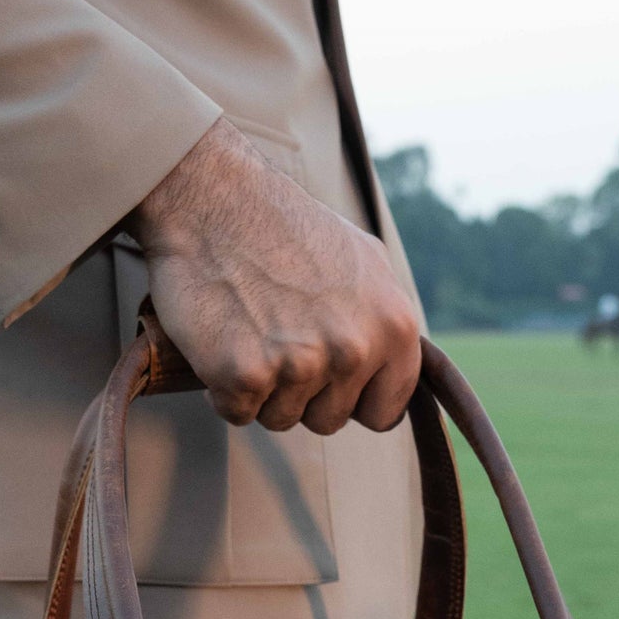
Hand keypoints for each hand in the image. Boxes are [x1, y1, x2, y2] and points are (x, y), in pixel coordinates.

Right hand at [127, 116, 421, 433]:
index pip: (385, 411)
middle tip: (276, 336)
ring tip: (250, 329)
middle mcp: (354, 349)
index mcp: (394, 326)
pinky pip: (236, 413)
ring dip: (261, 389)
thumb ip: (386, 320)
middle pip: (328, 420)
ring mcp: (300, 364)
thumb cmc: (285, 227)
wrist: (215, 198)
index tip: (328, 378)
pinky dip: (222, 387)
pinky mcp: (246, 374)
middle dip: (301, 393)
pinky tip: (222, 339)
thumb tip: (403, 360)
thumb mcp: (365, 261)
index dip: (352, 399)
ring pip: (280, 419)